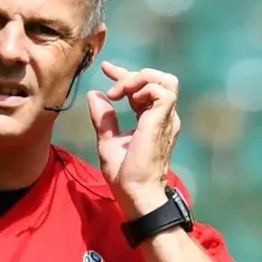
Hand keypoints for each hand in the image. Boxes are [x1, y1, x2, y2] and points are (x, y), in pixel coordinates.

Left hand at [86, 62, 181, 216]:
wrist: (136, 192)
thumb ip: (104, 118)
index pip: (144, 88)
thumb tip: (95, 94)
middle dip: (133, 74)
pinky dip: (143, 87)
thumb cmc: (125, 174)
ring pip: (165, 80)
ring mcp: (166, 119)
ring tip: (120, 94)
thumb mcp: (108, 140)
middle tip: (113, 87)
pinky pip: (162, 90)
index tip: (106, 69)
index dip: (125, 75)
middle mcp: (163, 117)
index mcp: (152, 120)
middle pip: (159, 79)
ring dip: (139, 79)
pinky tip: (126, 99)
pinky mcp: (163, 120)